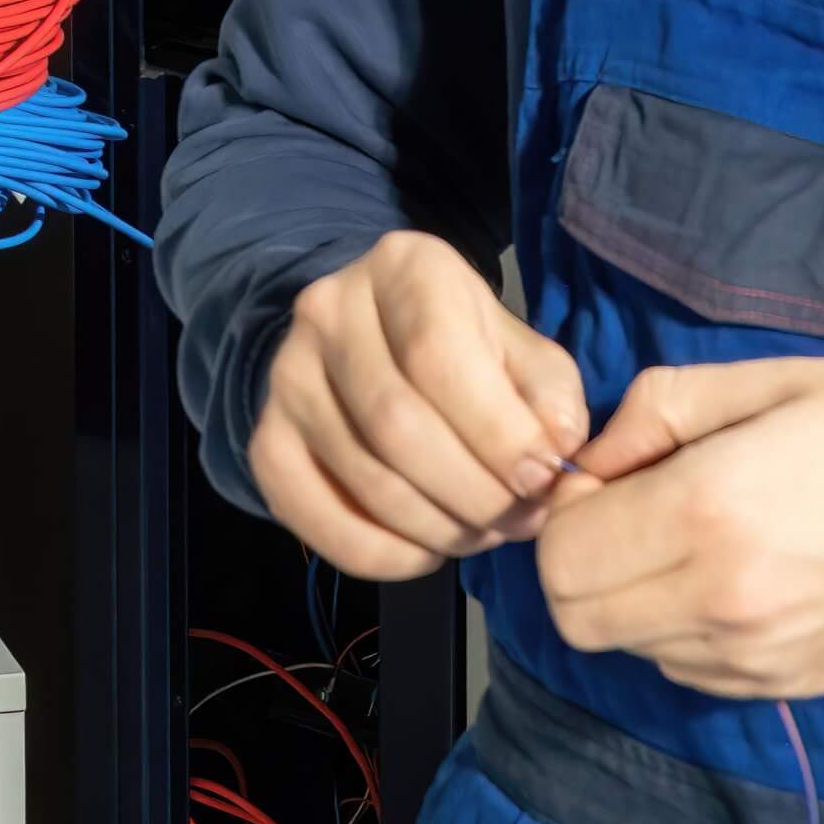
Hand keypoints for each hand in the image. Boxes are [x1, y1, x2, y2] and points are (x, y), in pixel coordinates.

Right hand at [253, 230, 589, 580]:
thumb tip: (558, 449)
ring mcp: (285, 379)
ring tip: (486, 533)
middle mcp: (327, 312)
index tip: (544, 479)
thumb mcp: (516, 346)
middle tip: (521, 520)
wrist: (367, 344)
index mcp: (402, 268)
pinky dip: (384, 555)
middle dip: (475, 492)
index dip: (498, 433)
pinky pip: (317, 520)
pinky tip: (427, 550)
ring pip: (365, 478)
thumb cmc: (460, 344)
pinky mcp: (266, 442)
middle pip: (397, 425)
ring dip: (440, 528)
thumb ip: (548, 393)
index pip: (438, 358)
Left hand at [537, 359, 823, 697]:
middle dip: (584, 563)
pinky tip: (735, 576)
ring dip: (633, 598)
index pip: (560, 553)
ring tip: (697, 539)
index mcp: (708, 512)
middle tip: (637, 513)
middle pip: (576, 616)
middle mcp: (720, 601)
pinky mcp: (785, 686)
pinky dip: (682, 629)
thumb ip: (657, 412)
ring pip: (627, 646)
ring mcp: (754, 657)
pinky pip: (685, 668)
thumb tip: (591, 461)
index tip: (612, 480)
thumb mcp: (772, 380)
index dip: (569, 513)